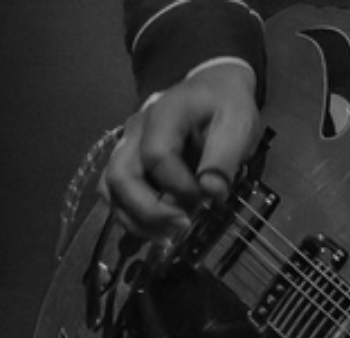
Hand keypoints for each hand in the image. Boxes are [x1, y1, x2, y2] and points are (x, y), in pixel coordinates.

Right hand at [101, 62, 259, 237]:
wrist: (212, 90)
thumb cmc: (226, 106)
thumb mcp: (238, 123)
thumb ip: (225, 157)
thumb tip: (211, 193)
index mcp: (163, 114)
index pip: (157, 156)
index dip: (181, 186)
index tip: (208, 198)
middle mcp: (135, 131)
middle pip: (120, 175)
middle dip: (150, 210)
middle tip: (184, 225)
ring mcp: (126, 147)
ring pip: (110, 189)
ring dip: (136, 220)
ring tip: (169, 236)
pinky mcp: (128, 163)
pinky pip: (115, 195)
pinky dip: (131, 218)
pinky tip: (158, 231)